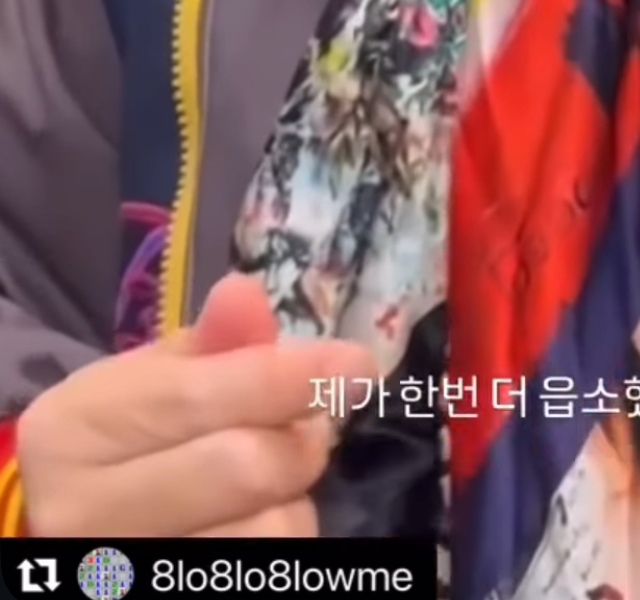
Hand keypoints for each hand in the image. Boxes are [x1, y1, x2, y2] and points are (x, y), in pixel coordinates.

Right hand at [18, 273, 376, 536]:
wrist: (56, 538)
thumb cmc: (109, 447)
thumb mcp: (142, 383)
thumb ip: (207, 344)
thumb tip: (250, 293)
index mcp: (73, 431)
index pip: (198, 399)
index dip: (287, 378)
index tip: (356, 364)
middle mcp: (85, 513)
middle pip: (242, 469)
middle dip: (299, 438)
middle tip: (310, 425)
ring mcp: (127, 572)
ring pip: (267, 532)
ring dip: (292, 498)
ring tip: (271, 481)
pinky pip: (264, 569)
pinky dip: (278, 535)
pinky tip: (254, 521)